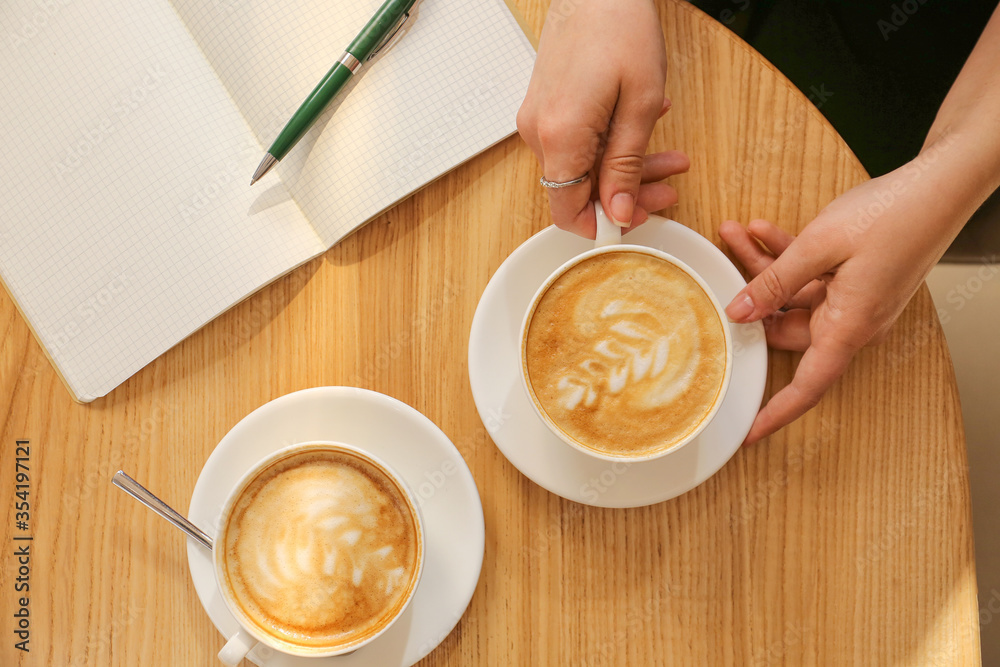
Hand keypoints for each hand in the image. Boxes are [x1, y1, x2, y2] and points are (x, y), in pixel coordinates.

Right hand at [516, 0, 687, 237]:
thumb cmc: (618, 29)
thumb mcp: (638, 104)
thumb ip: (625, 165)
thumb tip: (618, 211)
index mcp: (559, 137)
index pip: (568, 212)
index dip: (602, 226)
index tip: (634, 221)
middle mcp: (538, 133)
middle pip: (580, 191)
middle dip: (628, 195)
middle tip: (669, 189)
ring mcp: (538, 120)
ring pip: (583, 167)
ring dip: (626, 167)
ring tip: (671, 157)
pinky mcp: (545, 109)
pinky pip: (577, 144)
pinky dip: (609, 145)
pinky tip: (640, 128)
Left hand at [720, 163, 964, 444]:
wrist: (940, 183)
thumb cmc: (893, 215)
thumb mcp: (819, 247)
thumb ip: (775, 282)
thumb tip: (740, 312)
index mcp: (849, 327)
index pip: (808, 386)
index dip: (776, 412)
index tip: (748, 431)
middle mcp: (853, 320)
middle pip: (787, 327)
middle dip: (751, 297)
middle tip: (721, 265)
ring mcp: (856, 298)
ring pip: (794, 295)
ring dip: (763, 267)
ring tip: (733, 233)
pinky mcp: (857, 277)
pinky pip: (812, 276)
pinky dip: (787, 256)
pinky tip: (761, 230)